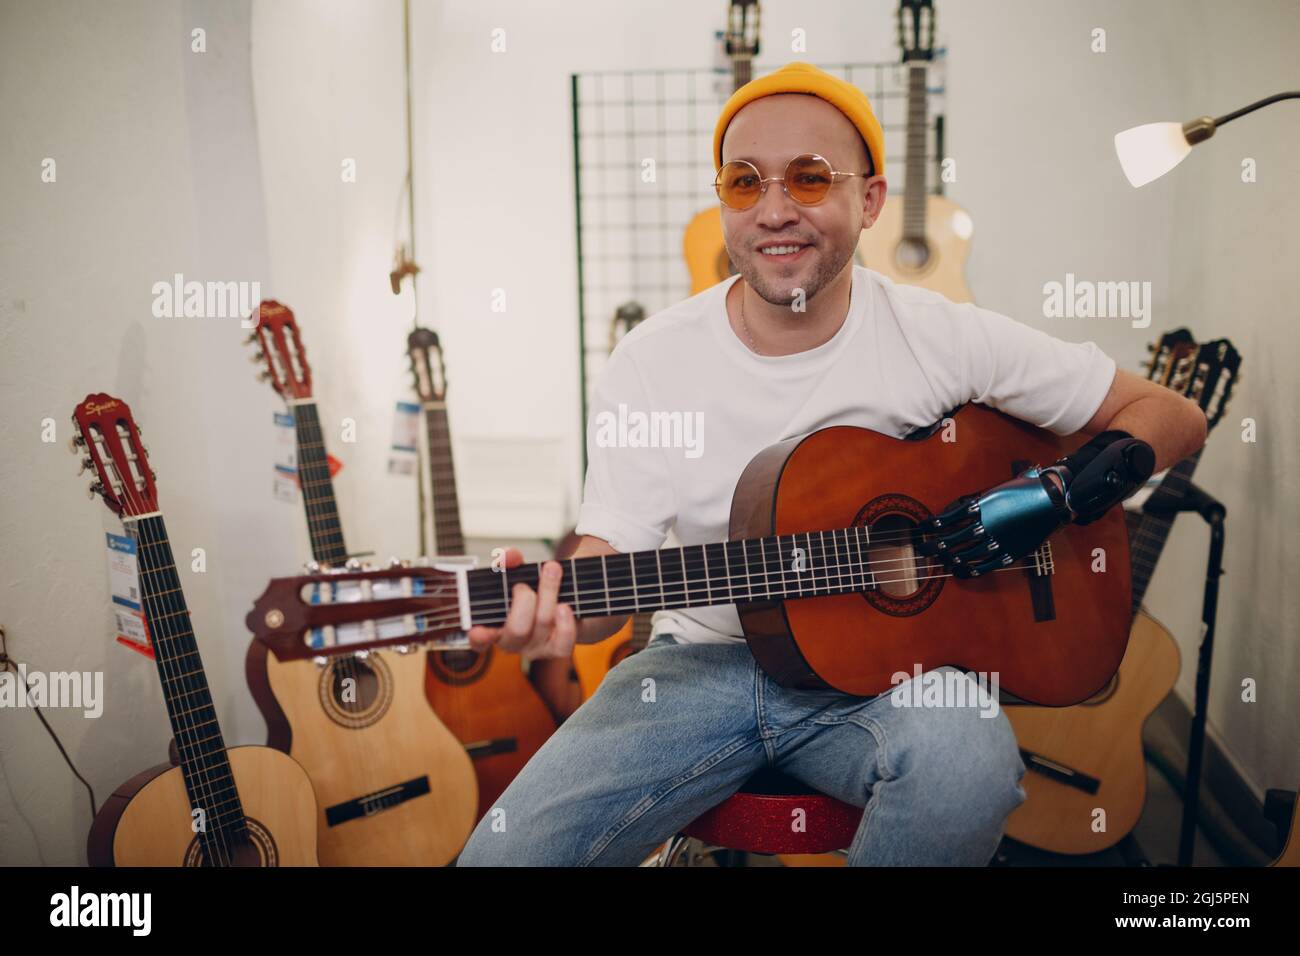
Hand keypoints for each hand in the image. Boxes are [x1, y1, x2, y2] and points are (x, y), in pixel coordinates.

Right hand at [466, 548, 577, 661]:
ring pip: (541, 626)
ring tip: (553, 570)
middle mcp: (512, 641)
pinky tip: (565, 607)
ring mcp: (535, 648)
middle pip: (516, 630)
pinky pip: (562, 644)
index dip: (479, 637)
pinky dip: (565, 624)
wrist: (569, 599)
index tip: (478, 630)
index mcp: (493, 625)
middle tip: (525, 584)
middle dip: (524, 601)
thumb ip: (509, 561)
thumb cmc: (534, 587)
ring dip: (548, 593)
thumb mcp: (518, 571)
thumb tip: (508, 555)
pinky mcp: (557, 650)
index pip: (479, 640)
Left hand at [917, 468, 1071, 578]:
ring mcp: (998, 540)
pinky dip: (971, 570)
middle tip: (922, 549)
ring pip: (966, 554)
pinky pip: (986, 565)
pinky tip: (960, 571)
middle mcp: (986, 524)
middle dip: (933, 546)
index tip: (922, 528)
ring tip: (940, 560)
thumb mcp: (996, 491)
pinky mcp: (1011, 552)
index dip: (932, 525)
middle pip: (952, 540)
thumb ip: (977, 502)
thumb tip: (959, 510)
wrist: (1053, 499)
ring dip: (950, 558)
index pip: (947, 519)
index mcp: (980, 506)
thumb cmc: (1025, 490)